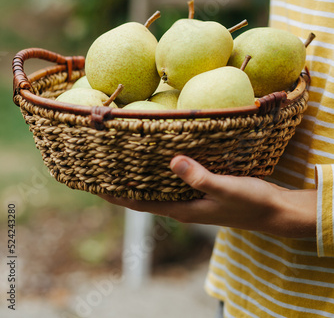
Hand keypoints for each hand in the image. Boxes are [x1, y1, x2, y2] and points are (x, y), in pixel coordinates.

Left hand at [98, 155, 316, 237]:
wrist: (275, 211)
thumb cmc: (252, 202)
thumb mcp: (227, 189)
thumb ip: (201, 177)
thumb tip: (172, 161)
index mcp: (183, 209)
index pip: (141, 204)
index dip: (117, 196)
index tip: (94, 185)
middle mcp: (183, 206)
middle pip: (145, 196)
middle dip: (123, 184)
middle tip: (103, 166)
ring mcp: (193, 199)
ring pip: (158, 188)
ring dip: (140, 178)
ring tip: (123, 161)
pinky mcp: (203, 191)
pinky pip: (174, 182)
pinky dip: (161, 173)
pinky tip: (161, 159)